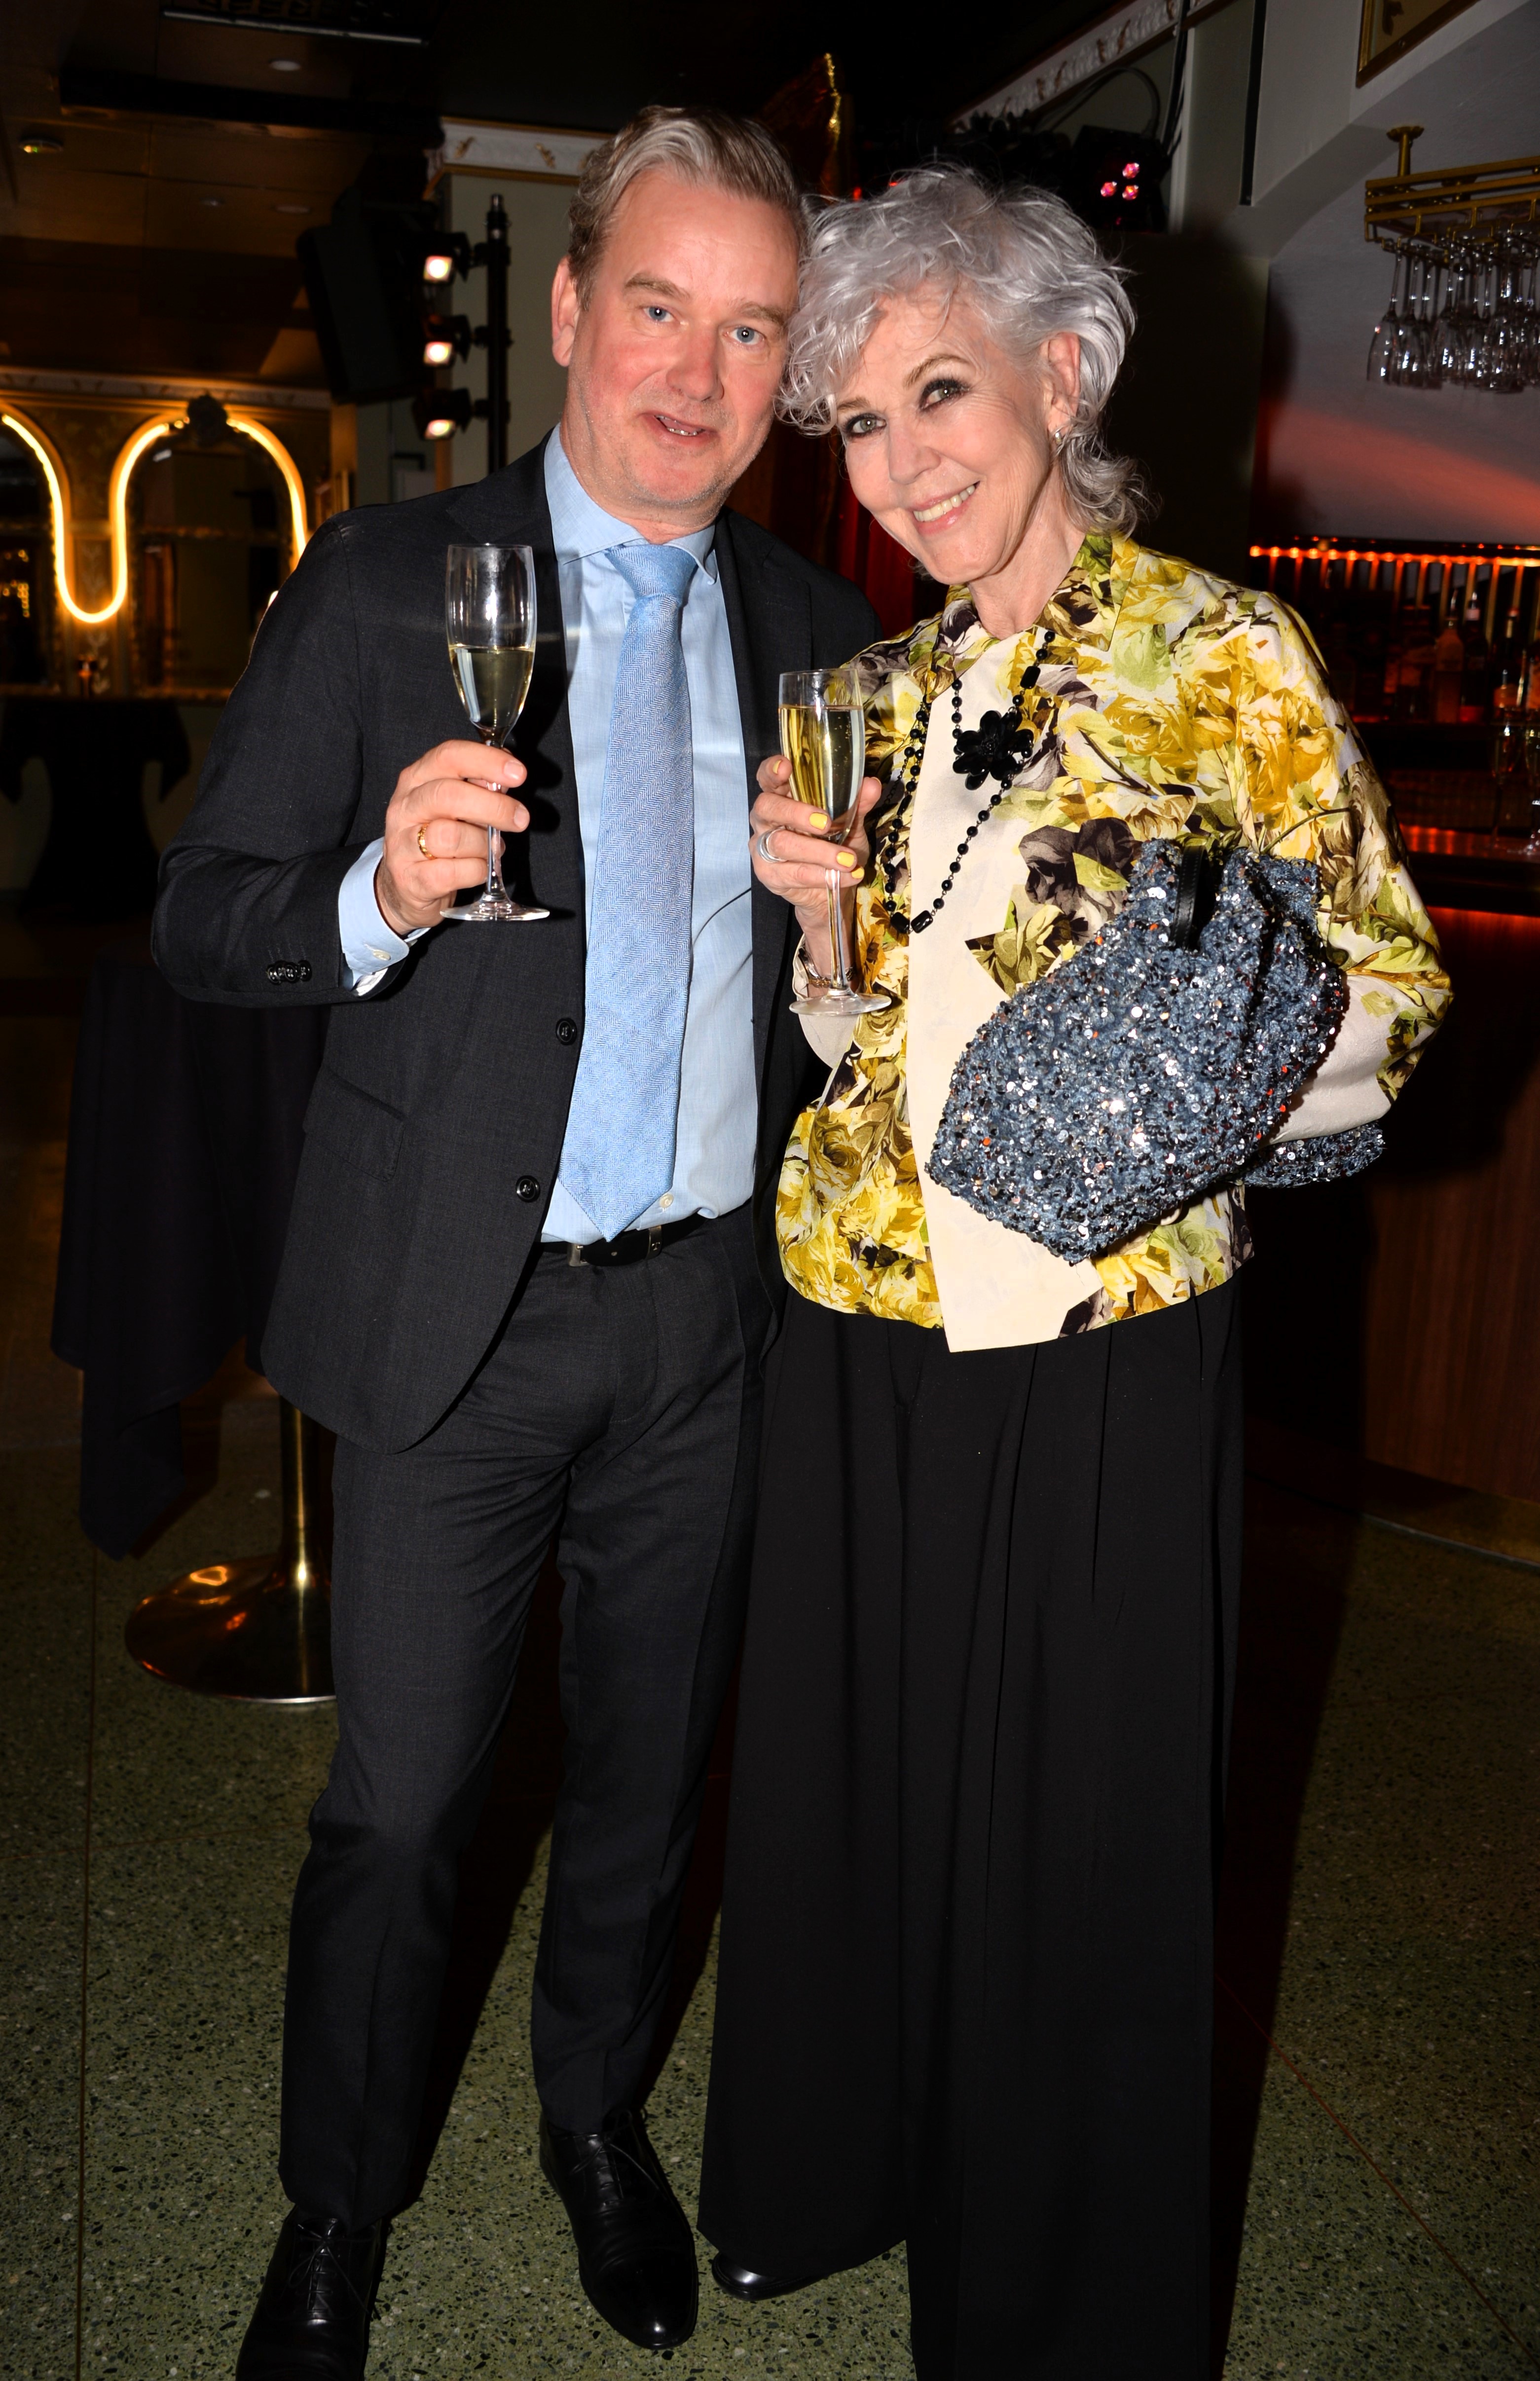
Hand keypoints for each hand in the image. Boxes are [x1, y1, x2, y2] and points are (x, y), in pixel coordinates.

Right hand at [375, 741, 529, 934]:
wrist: (405, 884)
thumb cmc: (437, 837)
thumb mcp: (454, 805)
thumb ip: (478, 787)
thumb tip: (508, 775)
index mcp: (416, 779)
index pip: (449, 756)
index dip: (486, 761)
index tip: (518, 773)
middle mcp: (405, 807)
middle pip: (449, 795)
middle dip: (494, 806)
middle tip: (520, 818)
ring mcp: (402, 844)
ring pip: (451, 836)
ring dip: (483, 845)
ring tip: (490, 849)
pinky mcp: (411, 878)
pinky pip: (453, 872)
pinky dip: (475, 871)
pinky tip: (477, 868)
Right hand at [749, 755, 882, 973]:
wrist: (831, 888)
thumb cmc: (835, 845)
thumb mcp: (850, 822)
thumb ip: (857, 803)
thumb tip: (872, 785)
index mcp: (782, 796)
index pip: (767, 777)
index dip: (772, 770)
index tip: (786, 767)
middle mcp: (766, 819)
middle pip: (768, 807)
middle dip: (797, 814)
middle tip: (827, 823)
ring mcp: (763, 847)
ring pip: (782, 843)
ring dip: (819, 852)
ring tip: (849, 860)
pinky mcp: (769, 874)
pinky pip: (793, 873)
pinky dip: (822, 875)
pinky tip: (845, 876)